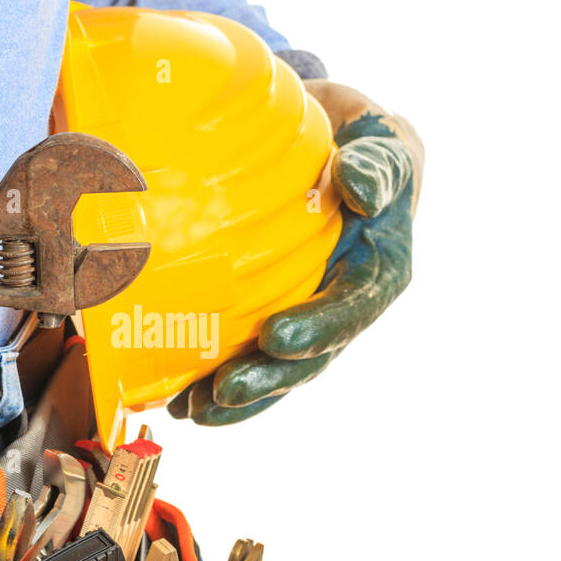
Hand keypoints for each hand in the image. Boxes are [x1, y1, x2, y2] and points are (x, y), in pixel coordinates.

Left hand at [168, 81, 422, 424]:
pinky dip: (215, 380)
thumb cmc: (364, 151)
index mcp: (379, 275)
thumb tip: (357, 182)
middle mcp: (345, 308)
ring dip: (235, 397)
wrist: (345, 157)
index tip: (274, 337)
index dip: (317, 329)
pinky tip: (179, 398)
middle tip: (221, 391)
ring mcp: (309, 319)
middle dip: (265, 379)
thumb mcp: (381, 149)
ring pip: (275, 370)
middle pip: (309, 357)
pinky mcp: (275, 318)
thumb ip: (378, 167)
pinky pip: (248, 357)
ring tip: (191, 411)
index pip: (352, 309)